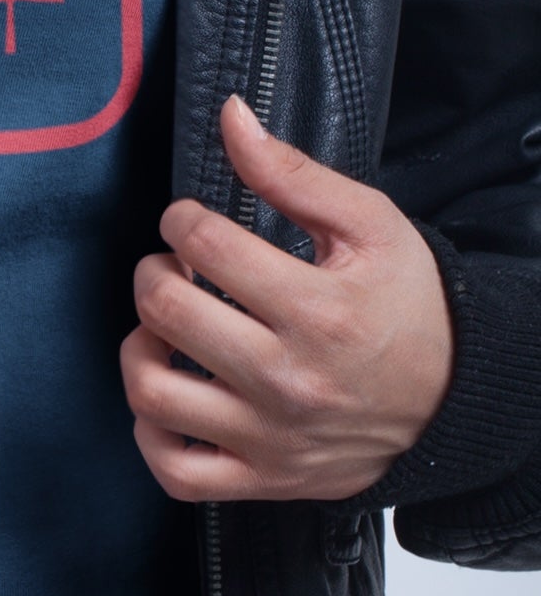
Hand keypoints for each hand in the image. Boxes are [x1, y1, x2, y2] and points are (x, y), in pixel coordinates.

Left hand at [120, 94, 454, 502]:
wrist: (455, 399)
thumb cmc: (408, 305)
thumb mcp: (369, 225)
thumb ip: (291, 171)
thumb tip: (230, 116)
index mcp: (317, 310)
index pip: (204, 245)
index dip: (180, 220)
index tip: (191, 223)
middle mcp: (288, 380)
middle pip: (165, 312)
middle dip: (154, 272)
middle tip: (175, 267)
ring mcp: (270, 438)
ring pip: (153, 394)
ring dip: (140, 347)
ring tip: (165, 327)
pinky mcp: (261, 479)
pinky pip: (174, 470)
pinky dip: (150, 431)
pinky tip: (168, 390)